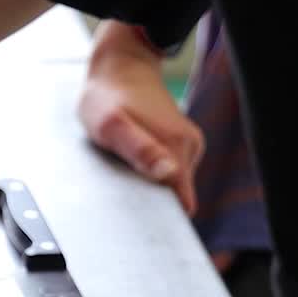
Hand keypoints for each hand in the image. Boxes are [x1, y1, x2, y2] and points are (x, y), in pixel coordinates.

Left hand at [77, 21, 204, 213]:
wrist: (117, 68)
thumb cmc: (107, 97)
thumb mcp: (112, 126)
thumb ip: (139, 150)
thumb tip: (168, 173)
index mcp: (177, 148)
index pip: (182, 203)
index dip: (164, 220)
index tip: (143, 228)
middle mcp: (189, 148)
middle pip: (176, 196)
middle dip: (151, 205)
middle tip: (121, 199)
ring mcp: (185, 145)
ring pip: (170, 184)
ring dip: (148, 188)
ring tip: (122, 177)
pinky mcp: (177, 144)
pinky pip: (166, 171)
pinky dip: (148, 176)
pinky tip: (129, 168)